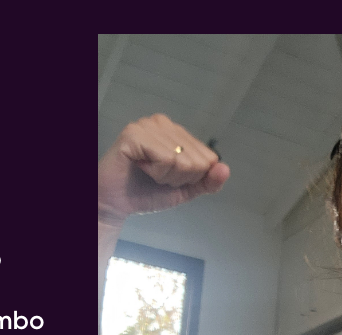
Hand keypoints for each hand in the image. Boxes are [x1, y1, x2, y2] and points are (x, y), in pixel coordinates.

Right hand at [98, 114, 229, 227]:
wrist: (115, 204)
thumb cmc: (146, 192)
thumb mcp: (184, 189)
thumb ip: (207, 181)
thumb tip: (225, 169)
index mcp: (177, 131)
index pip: (208, 158)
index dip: (191, 177)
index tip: (168, 178)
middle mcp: (163, 122)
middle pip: (197, 160)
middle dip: (178, 178)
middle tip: (156, 177)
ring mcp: (148, 125)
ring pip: (182, 160)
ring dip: (165, 177)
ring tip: (147, 172)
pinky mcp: (135, 134)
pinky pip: (165, 159)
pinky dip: (156, 173)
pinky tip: (141, 168)